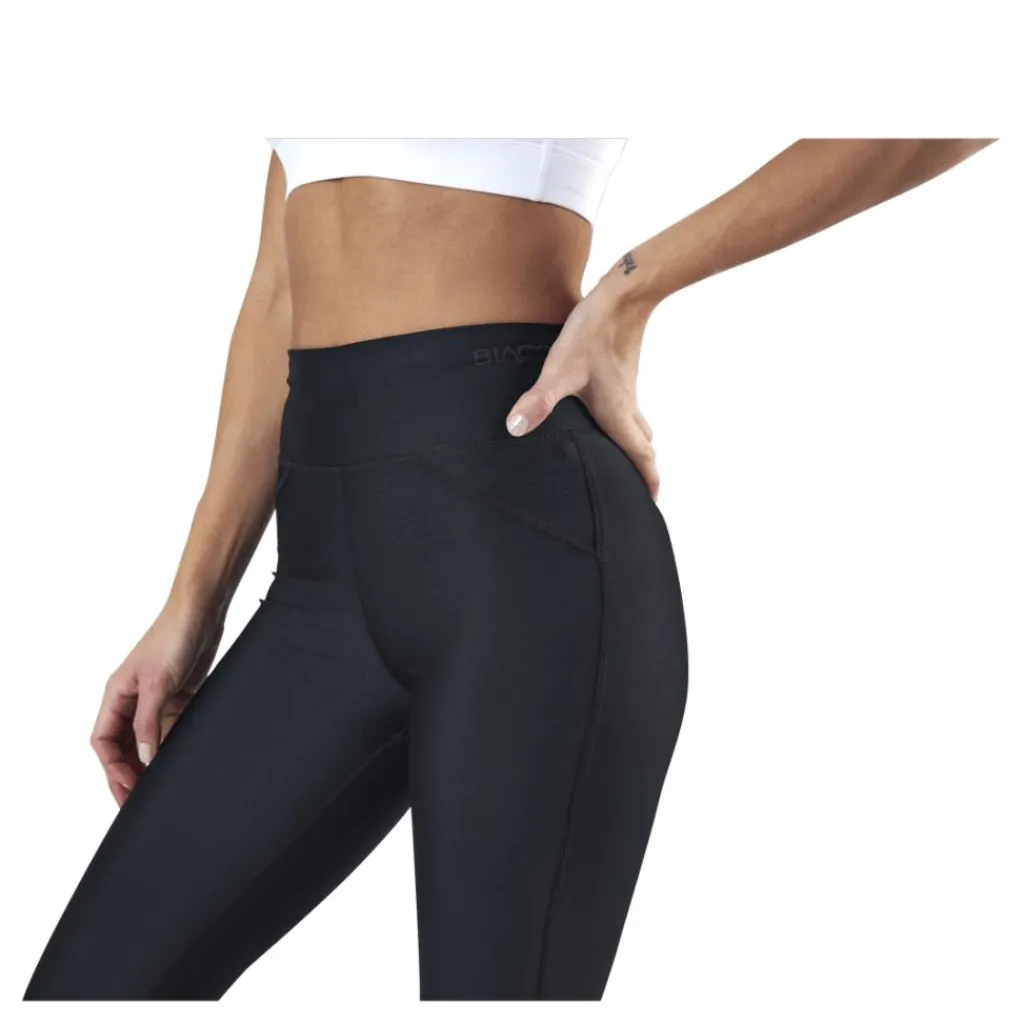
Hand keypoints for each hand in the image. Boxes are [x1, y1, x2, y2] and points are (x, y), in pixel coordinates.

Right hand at [90, 597, 224, 806]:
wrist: (202, 614)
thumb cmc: (173, 638)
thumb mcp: (158, 683)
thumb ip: (149, 722)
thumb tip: (144, 757)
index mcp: (116, 695)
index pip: (103, 740)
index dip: (111, 767)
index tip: (128, 787)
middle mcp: (132, 700)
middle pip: (121, 746)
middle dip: (126, 773)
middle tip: (136, 801)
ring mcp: (156, 700)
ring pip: (145, 742)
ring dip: (149, 764)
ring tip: (156, 790)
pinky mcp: (178, 699)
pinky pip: (169, 731)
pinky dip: (171, 748)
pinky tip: (178, 765)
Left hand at [504, 281, 660, 498]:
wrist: (623, 296)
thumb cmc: (593, 333)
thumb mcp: (560, 369)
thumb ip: (538, 400)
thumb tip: (515, 428)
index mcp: (617, 414)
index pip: (639, 456)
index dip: (647, 481)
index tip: (651, 503)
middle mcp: (626, 406)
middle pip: (641, 445)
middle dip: (641, 468)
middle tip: (638, 488)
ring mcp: (626, 389)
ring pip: (637, 425)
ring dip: (635, 445)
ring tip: (624, 460)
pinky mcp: (620, 373)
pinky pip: (628, 407)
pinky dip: (624, 423)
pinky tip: (603, 418)